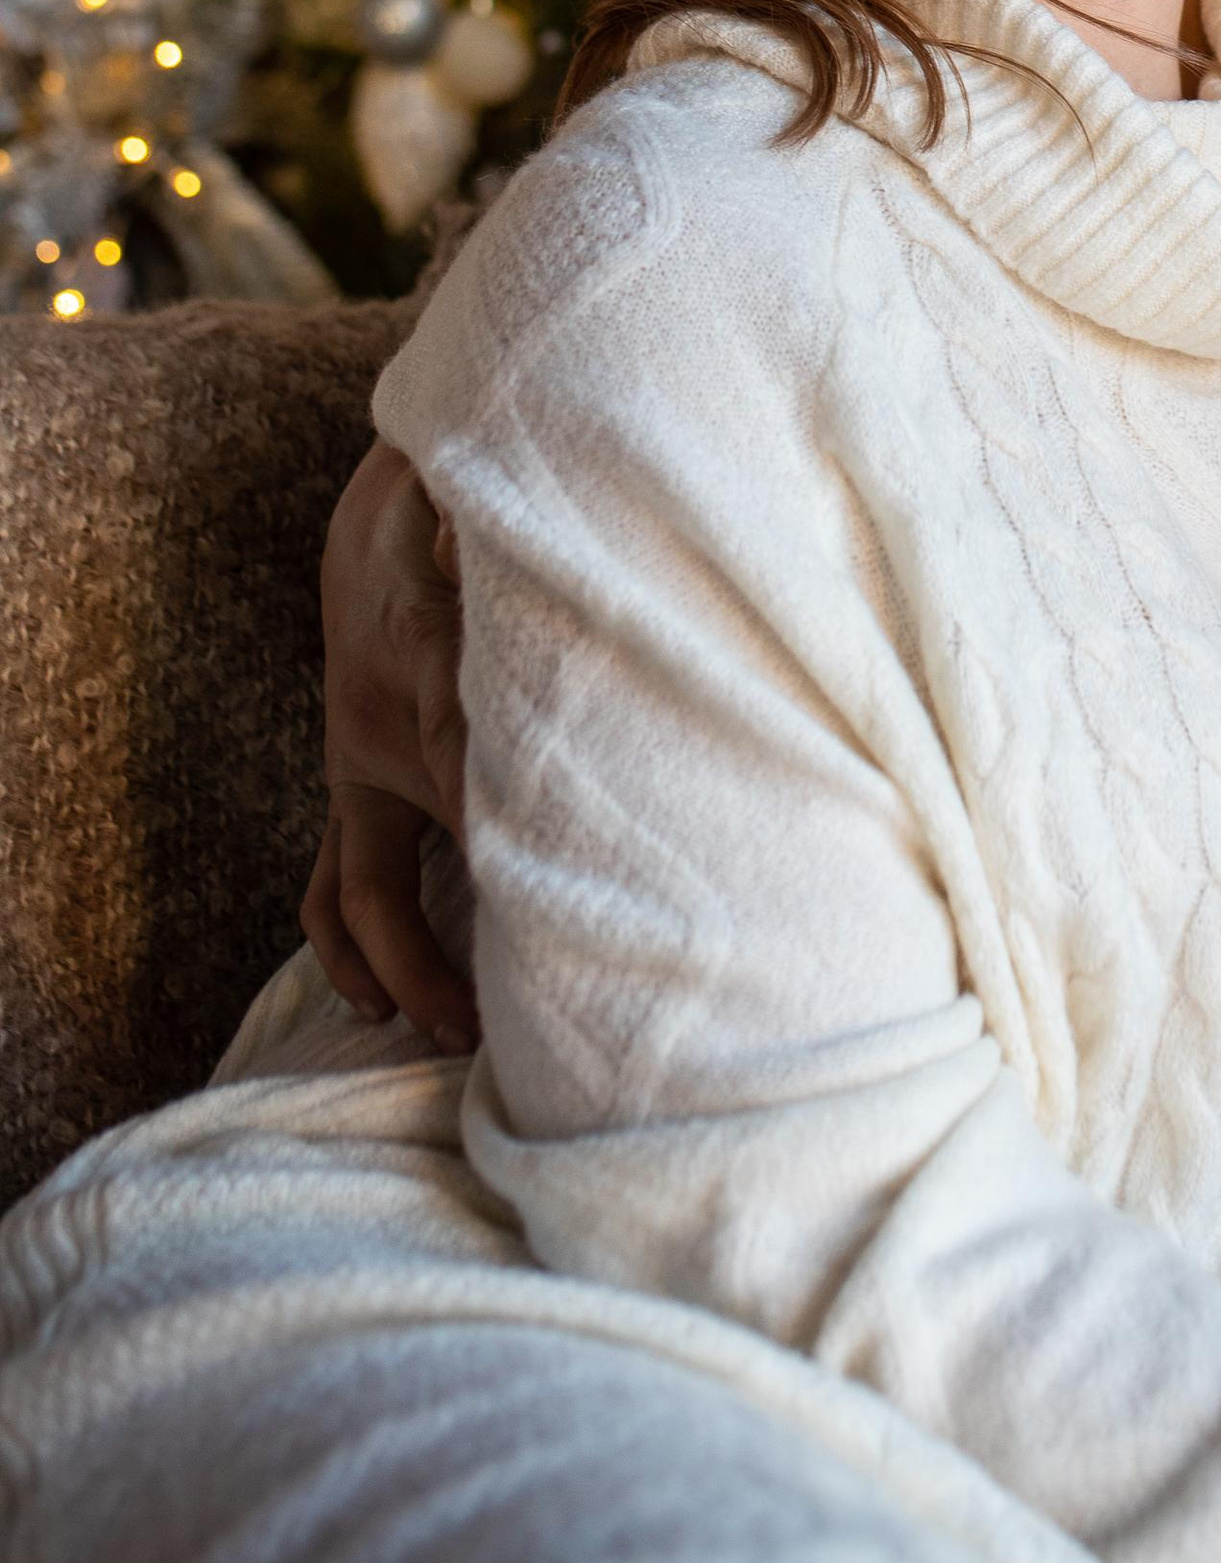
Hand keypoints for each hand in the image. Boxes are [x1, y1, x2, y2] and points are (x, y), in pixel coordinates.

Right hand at [298, 438, 476, 1050]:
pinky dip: (350, 951)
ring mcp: (359, 774)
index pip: (459, 752)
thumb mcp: (485, 528)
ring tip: (448, 1034)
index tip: (546, 890)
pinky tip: (381, 1005)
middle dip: (443, 939)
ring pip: (356, 891)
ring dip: (397, 963)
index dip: (495, 815)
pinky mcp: (352, 797)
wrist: (375, 535)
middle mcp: (383, 733)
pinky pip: (333, 889)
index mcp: (425, 659)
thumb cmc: (463, 533)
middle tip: (498, 1011)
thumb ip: (510, 546)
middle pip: (402, 860)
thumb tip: (536, 535)